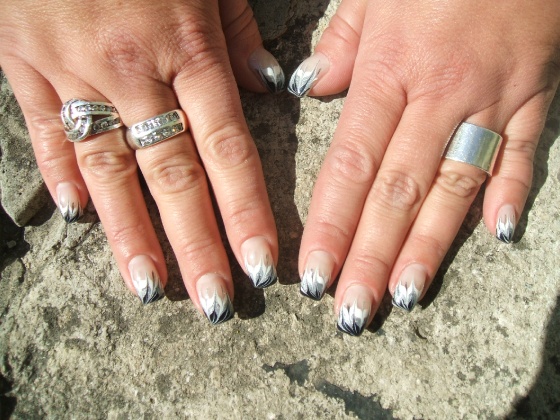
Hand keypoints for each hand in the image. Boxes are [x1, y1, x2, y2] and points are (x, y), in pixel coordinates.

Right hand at [0, 0, 284, 322]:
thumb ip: (237, 28)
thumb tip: (266, 84)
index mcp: (187, 45)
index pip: (227, 148)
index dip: (246, 211)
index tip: (259, 265)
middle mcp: (132, 68)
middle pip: (172, 174)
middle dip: (195, 244)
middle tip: (213, 302)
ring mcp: (71, 68)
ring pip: (106, 168)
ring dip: (129, 233)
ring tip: (150, 287)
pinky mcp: (20, 61)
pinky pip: (45, 129)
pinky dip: (60, 173)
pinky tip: (78, 216)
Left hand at [290, 0, 559, 334]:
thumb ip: (341, 43)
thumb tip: (307, 86)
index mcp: (389, 73)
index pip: (350, 166)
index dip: (330, 225)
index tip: (312, 274)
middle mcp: (437, 97)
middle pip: (397, 193)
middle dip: (371, 257)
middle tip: (351, 311)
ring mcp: (490, 101)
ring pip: (454, 187)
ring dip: (429, 246)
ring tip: (404, 296)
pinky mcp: (535, 96)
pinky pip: (524, 153)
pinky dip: (511, 192)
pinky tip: (498, 236)